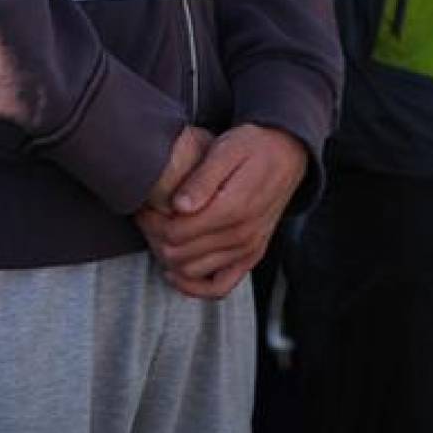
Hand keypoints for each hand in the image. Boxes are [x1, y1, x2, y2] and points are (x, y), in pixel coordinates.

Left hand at [136, 124, 306, 299]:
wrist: (288, 154)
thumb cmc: (254, 145)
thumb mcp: (227, 148)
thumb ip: (203, 178)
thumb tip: (178, 206)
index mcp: (233, 207)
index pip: (177, 232)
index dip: (153, 222)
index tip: (144, 207)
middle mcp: (242, 235)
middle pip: (180, 254)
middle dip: (155, 238)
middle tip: (145, 218)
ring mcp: (248, 249)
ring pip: (193, 271)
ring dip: (169, 258)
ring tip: (157, 234)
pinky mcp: (251, 256)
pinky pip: (220, 287)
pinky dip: (194, 286)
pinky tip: (177, 273)